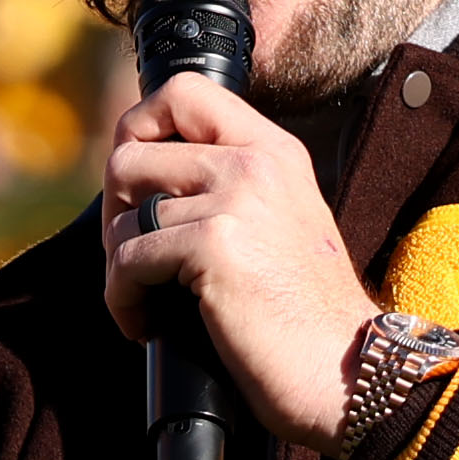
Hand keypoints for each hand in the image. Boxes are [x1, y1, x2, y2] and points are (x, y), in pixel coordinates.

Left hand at [98, 76, 368, 449]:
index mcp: (272, 149)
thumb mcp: (275, 223)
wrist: (344, 368)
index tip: (134, 187)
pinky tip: (147, 325)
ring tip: (146, 300)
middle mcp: (255, 163)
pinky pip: (127, 262)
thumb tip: (139, 183)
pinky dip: (123, 301)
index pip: (183, 92)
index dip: (137, 129)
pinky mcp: (214, 245)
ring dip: (118, 268)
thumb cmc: (303, 314)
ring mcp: (236, 199)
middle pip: (130, 153)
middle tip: (131, 259)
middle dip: (113, 212)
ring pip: (123, 215)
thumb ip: (227, 187)